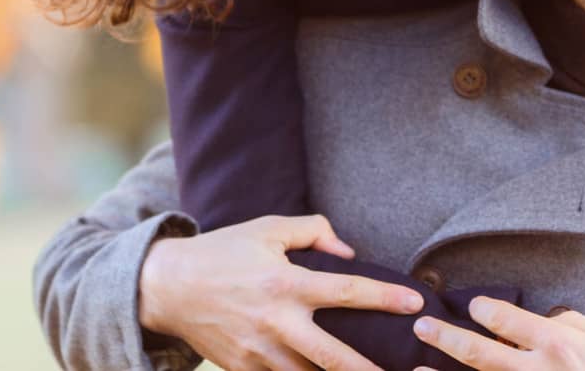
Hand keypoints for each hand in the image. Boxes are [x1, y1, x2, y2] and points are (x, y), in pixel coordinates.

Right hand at [138, 213, 423, 370]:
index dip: (386, 298)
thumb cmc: (224, 251)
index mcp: (286, 282)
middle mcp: (276, 322)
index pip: (348, 291)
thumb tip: (349, 252)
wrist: (167, 287)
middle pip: (334, 356)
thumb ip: (313, 231)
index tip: (417, 304)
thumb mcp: (267, 229)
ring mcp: (259, 353)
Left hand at [412, 295, 584, 369]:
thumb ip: (579, 325)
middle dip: (448, 338)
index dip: (486, 311)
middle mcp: (540, 370)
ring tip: (416, 369)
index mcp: (559, 345)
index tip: (473, 306)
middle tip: (421, 326)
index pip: (510, 321)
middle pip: (482, 353)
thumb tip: (549, 319)